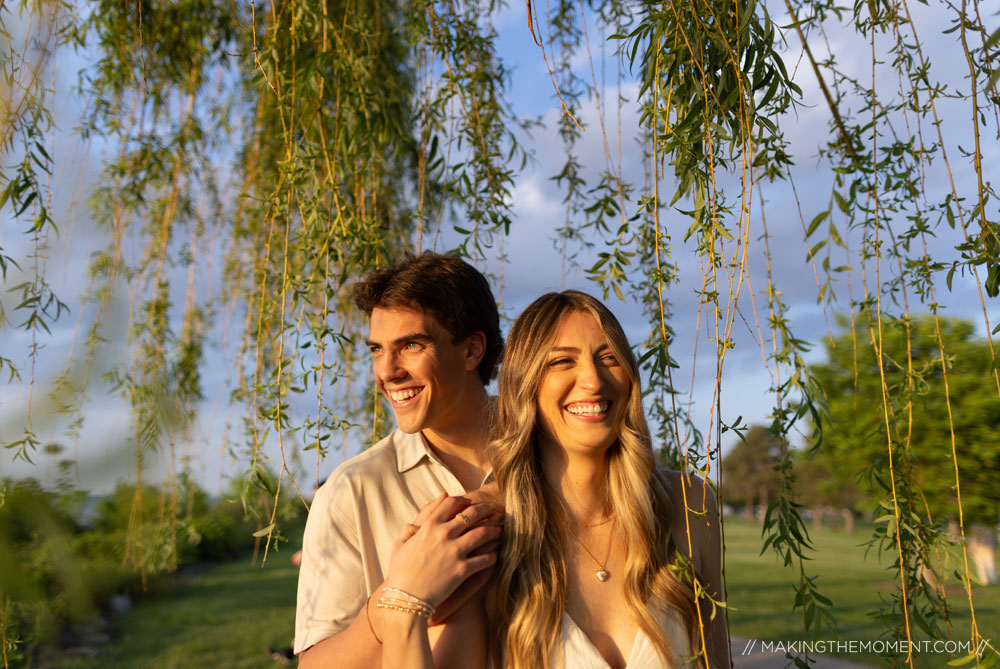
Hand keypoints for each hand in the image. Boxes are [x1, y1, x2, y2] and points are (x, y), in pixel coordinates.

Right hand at [384, 494, 500, 607]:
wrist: (405, 598)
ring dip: (494, 530)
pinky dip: (492, 556)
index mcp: (429, 526)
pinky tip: (495, 556)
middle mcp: (444, 534)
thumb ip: (409, 531)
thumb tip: (415, 523)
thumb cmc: (400, 573)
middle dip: (485, 509)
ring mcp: (455, 551)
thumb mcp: (400, 546)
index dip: (464, 500)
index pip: (451, 503)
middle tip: (493, 509)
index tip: (471, 502)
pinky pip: (485, 559)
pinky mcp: (462, 569)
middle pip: (472, 513)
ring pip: (483, 533)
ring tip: (499, 531)